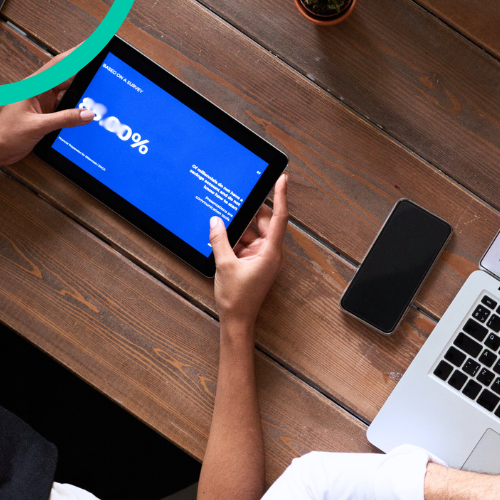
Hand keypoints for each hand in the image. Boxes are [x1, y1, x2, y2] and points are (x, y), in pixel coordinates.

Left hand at [0, 48, 94, 164]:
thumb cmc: (6, 135)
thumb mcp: (38, 126)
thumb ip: (64, 119)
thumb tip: (87, 114)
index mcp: (33, 87)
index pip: (59, 65)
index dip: (76, 54)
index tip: (90, 46)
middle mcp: (38, 92)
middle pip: (66, 76)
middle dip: (83, 70)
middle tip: (101, 66)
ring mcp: (42, 102)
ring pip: (67, 91)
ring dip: (80, 91)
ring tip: (98, 88)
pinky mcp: (45, 113)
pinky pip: (65, 105)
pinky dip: (76, 106)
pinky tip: (85, 108)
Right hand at [209, 174, 288, 327]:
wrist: (237, 320)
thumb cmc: (237, 298)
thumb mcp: (224, 264)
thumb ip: (220, 240)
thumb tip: (216, 221)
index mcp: (270, 252)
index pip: (279, 217)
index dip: (281, 196)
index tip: (282, 179)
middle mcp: (270, 252)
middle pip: (263, 222)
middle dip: (249, 212)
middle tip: (236, 199)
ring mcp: (262, 257)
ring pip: (252, 232)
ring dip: (238, 228)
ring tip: (223, 221)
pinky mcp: (253, 261)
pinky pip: (246, 243)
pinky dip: (234, 239)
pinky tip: (221, 236)